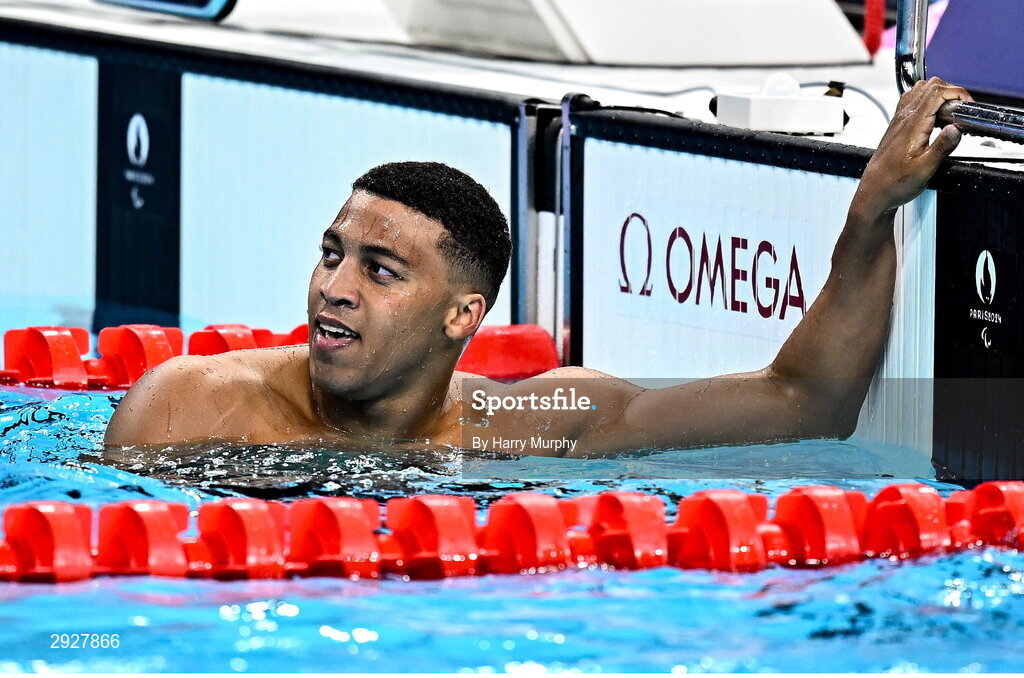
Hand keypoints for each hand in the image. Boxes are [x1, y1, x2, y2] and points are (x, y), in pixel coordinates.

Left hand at [853, 77, 972, 219]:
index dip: (957, 92)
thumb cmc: (894, 183)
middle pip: (930, 85)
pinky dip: (928, 101)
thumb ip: (942, 147)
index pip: (937, 92)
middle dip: (951, 91)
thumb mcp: (924, 169)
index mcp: (912, 125)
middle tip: (961, 109)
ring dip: (939, 94)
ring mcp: (899, 120)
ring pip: (921, 90)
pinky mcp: (898, 125)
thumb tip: (956, 129)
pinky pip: (913, 101)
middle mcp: (904, 118)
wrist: (874, 191)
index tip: (967, 105)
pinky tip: (935, 118)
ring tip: (950, 112)